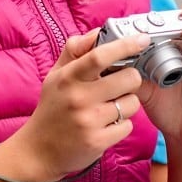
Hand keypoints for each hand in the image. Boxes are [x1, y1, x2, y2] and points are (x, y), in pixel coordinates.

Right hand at [10, 28, 150, 181]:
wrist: (38, 150)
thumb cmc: (52, 107)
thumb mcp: (56, 75)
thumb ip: (75, 50)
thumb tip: (98, 31)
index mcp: (68, 77)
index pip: (100, 56)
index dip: (125, 45)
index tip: (142, 39)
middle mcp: (78, 97)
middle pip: (128, 78)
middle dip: (131, 78)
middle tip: (122, 83)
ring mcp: (89, 121)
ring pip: (131, 103)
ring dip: (126, 104)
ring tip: (110, 107)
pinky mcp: (98, 141)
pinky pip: (127, 125)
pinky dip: (121, 124)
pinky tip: (106, 125)